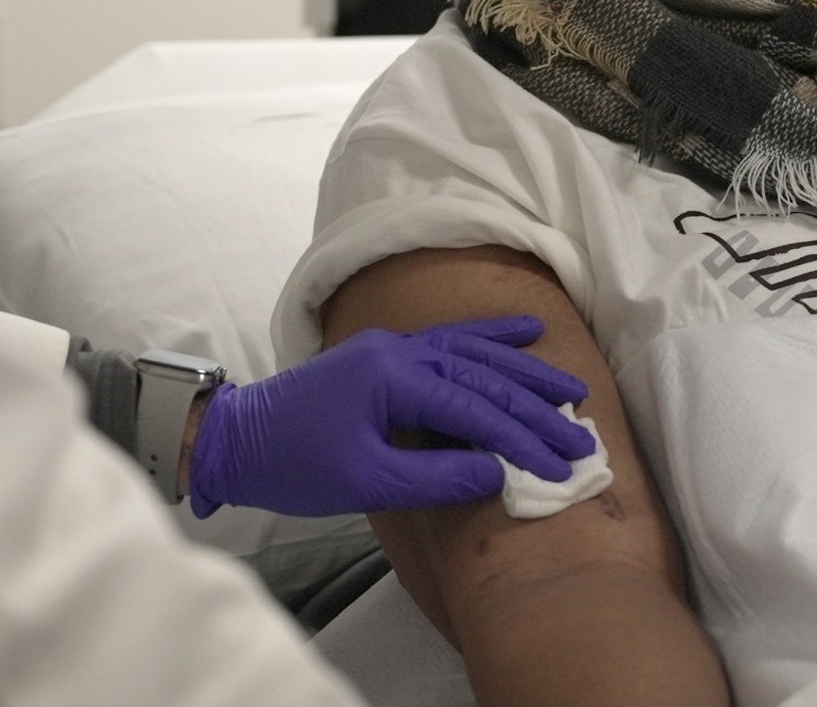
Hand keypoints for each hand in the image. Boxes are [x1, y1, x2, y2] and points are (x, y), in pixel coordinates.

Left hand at [186, 316, 597, 517]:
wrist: (235, 439)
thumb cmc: (294, 464)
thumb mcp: (366, 482)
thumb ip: (435, 478)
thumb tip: (498, 476)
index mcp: (393, 377)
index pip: (475, 407)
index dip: (521, 439)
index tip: (560, 466)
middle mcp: (399, 350)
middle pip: (483, 375)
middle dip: (536, 408)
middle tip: (582, 435)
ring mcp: (392, 347)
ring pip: (473, 352)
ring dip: (523, 371)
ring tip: (570, 389)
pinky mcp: (386, 355)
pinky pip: (451, 341)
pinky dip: (490, 338)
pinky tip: (524, 334)